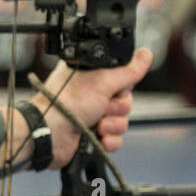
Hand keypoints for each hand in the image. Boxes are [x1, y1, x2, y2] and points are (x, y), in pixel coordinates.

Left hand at [35, 48, 151, 167]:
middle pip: (125, 101)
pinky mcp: (92, 135)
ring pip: (122, 122)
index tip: (117, 88)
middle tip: (102, 106)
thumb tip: (146, 54)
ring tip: (97, 124)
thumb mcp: (103, 81)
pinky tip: (99, 138)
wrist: (49, 133)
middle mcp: (92, 94)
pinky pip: (115, 139)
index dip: (124, 85)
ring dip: (113, 125)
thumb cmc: (67, 103)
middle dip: (117, 107)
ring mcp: (91, 115)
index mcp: (92, 77)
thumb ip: (128, 70)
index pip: (124, 79)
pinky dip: (109, 140)